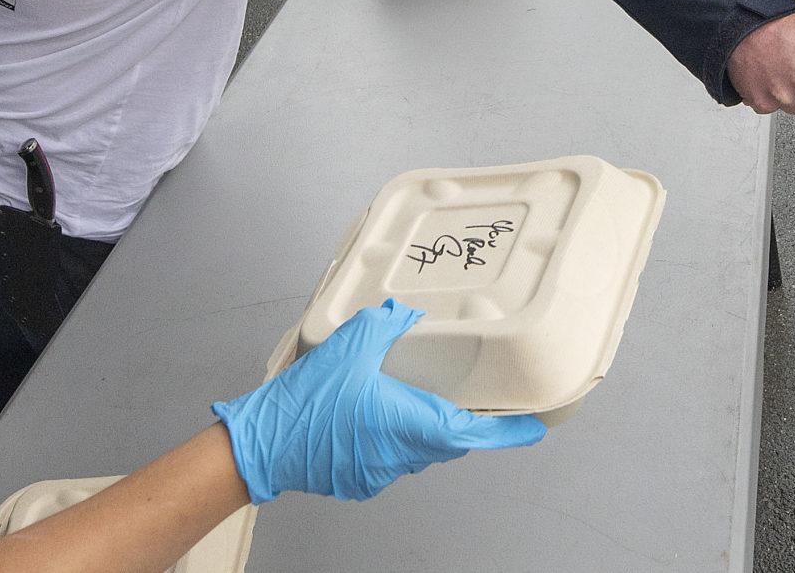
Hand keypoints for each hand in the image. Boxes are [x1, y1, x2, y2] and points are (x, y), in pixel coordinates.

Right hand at [214, 299, 545, 502]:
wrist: (262, 445)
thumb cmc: (303, 403)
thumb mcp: (348, 345)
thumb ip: (385, 324)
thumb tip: (405, 315)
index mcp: (408, 424)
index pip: (473, 432)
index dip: (507, 432)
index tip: (533, 429)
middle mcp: (400, 455)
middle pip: (448, 440)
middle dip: (463, 421)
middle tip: (474, 400)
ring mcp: (379, 472)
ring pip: (418, 450)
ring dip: (422, 427)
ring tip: (412, 396)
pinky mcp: (359, 479)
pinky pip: (391, 458)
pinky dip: (393, 437)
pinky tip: (374, 414)